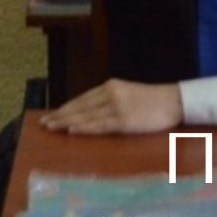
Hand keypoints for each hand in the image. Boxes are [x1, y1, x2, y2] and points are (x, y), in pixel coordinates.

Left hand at [39, 78, 182, 134]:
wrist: (173, 101)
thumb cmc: (151, 100)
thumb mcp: (127, 94)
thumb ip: (109, 100)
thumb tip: (89, 111)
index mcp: (111, 86)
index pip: (83, 98)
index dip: (65, 107)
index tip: (51, 114)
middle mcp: (111, 93)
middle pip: (80, 106)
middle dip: (60, 115)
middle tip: (43, 123)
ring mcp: (116, 107)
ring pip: (85, 116)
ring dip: (66, 122)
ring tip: (51, 127)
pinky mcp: (123, 120)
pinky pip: (99, 125)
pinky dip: (83, 128)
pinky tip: (71, 130)